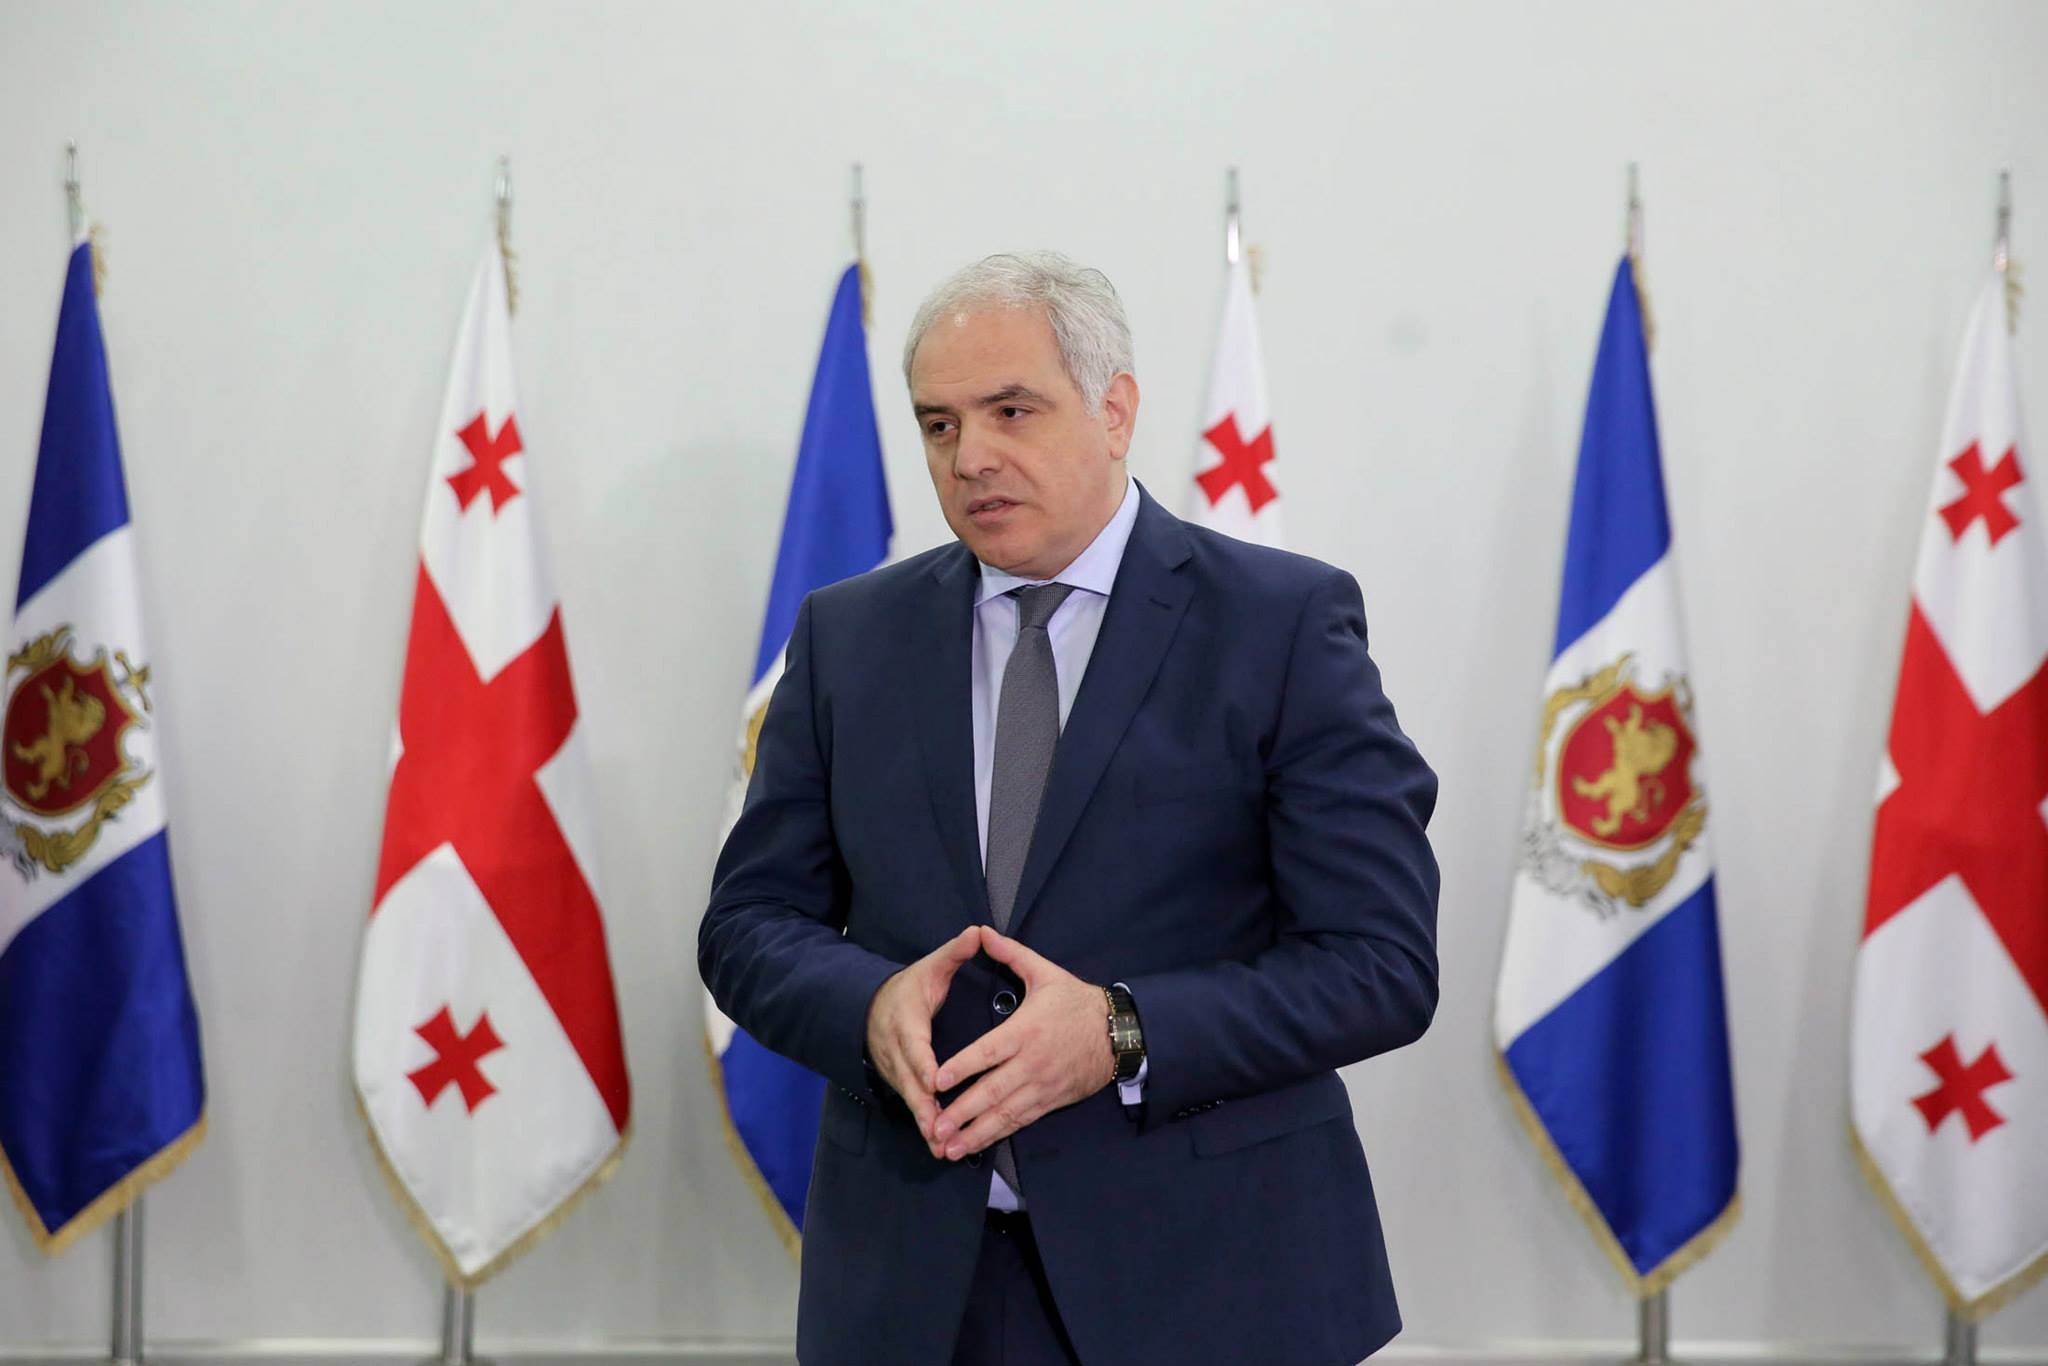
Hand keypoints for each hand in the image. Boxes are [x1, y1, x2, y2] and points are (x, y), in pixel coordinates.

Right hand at [864, 926, 983, 1146]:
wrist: (872, 1007)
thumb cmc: (909, 988)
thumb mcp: (930, 968)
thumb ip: (954, 953)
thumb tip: (977, 931)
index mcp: (906, 1019)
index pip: (914, 1044)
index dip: (923, 1063)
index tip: (935, 1081)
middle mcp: (896, 1048)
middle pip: (909, 1080)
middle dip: (924, 1105)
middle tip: (939, 1126)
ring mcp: (894, 1068)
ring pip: (909, 1097)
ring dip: (924, 1121)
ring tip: (940, 1144)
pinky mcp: (898, 1082)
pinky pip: (911, 1104)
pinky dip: (923, 1123)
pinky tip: (938, 1144)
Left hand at [929, 929, 1113, 1160]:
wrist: (1119, 1033)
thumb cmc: (1077, 1002)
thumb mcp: (1046, 973)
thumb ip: (1011, 954)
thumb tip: (982, 932)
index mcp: (1025, 1030)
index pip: (989, 1052)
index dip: (963, 1066)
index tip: (938, 1080)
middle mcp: (1031, 1062)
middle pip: (992, 1091)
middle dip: (961, 1112)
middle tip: (934, 1128)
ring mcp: (1041, 1086)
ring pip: (1004, 1113)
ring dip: (975, 1133)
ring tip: (948, 1148)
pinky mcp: (1049, 1101)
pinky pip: (1019, 1121)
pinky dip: (996, 1135)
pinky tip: (974, 1145)